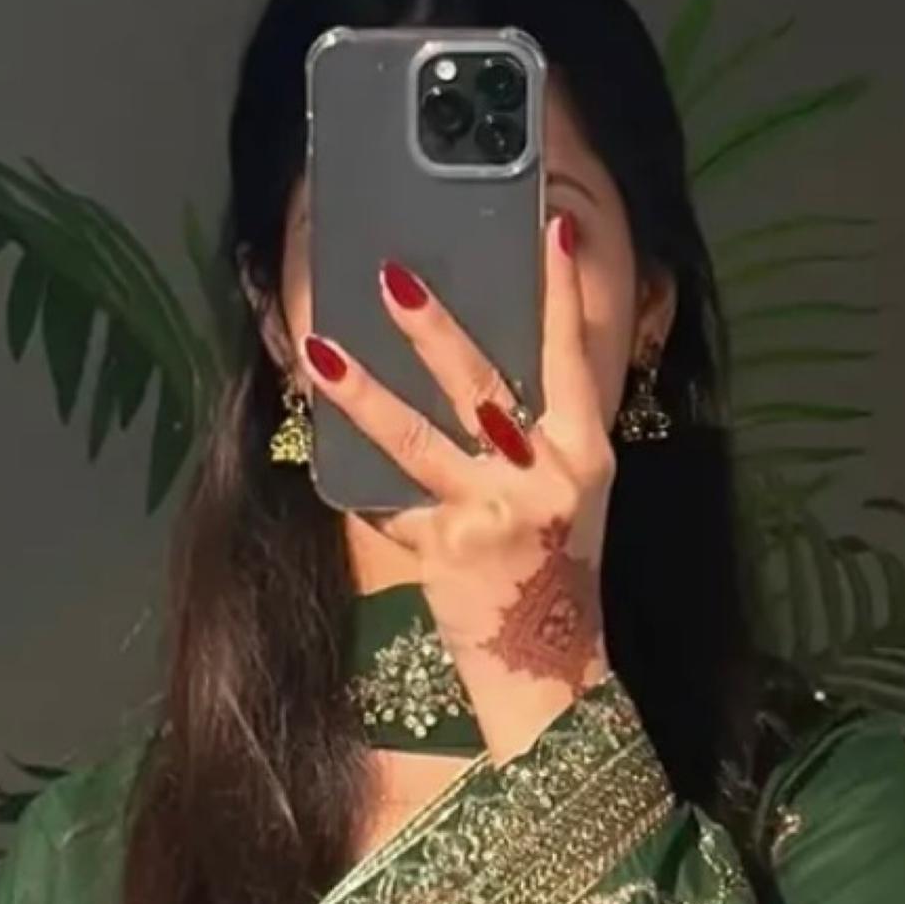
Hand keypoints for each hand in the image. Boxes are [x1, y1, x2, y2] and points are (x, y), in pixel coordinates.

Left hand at [301, 207, 618, 760]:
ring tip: (320, 350)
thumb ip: (542, 434)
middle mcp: (544, 479)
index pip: (572, 360)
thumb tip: (490, 371)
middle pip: (480, 388)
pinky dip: (357, 486)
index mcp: (584, 457)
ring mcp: (494, 516)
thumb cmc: (556, 576)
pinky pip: (392, 505)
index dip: (560, 294)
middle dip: (433, 330)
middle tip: (390, 276)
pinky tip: (320, 453)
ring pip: (418, 440)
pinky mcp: (448, 552)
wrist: (551, 674)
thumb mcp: (572, 497)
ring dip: (364, 393)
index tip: (547, 228)